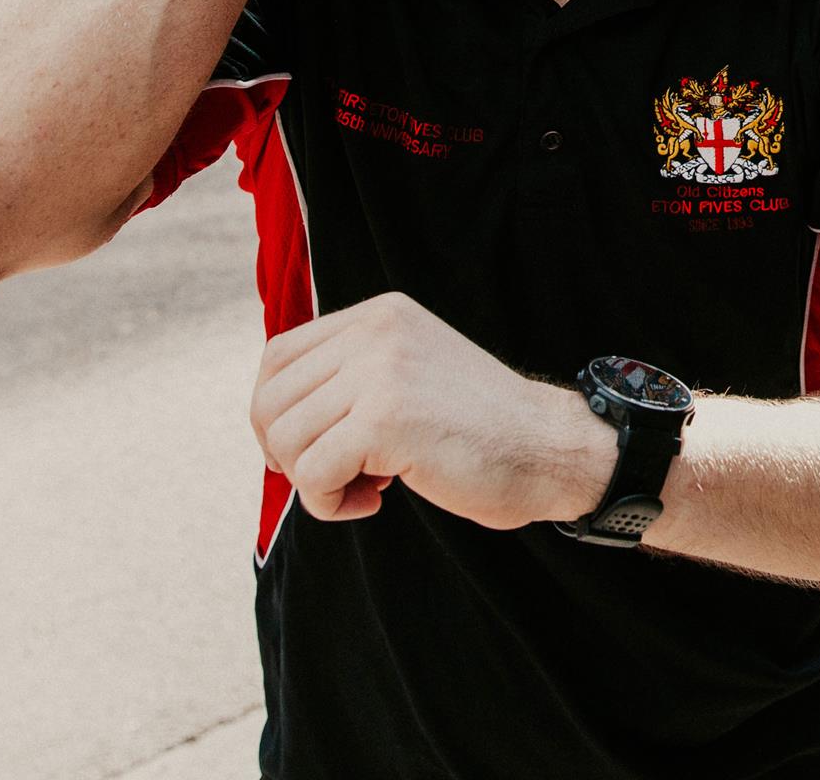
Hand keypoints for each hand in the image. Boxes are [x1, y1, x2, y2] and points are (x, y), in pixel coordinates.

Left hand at [250, 292, 613, 528]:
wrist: (548, 448)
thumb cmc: (479, 429)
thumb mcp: (409, 374)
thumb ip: (353, 376)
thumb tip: (275, 421)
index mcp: (379, 316)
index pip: (278, 356)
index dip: (273, 413)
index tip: (305, 449)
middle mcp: (375, 332)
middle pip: (270, 399)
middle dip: (287, 454)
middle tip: (332, 477)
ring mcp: (380, 371)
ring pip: (286, 439)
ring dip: (312, 483)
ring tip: (362, 488)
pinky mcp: (386, 419)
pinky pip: (312, 473)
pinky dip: (329, 503)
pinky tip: (374, 500)